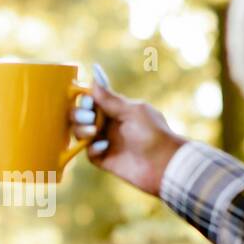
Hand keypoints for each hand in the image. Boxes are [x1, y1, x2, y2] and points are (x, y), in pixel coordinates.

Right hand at [70, 69, 185, 196]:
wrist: (164, 164)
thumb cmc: (153, 133)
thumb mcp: (133, 111)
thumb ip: (111, 99)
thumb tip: (94, 80)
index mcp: (117, 109)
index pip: (93, 100)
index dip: (85, 99)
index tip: (87, 100)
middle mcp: (109, 124)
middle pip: (82, 115)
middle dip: (80, 114)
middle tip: (89, 117)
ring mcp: (106, 141)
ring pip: (81, 133)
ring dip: (81, 130)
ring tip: (93, 132)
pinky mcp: (105, 159)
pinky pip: (89, 152)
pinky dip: (92, 148)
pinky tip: (104, 147)